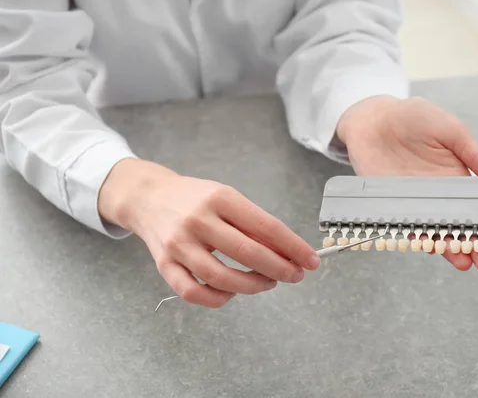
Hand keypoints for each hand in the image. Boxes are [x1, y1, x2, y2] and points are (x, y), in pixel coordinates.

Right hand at [99, 159, 319, 307]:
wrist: (148, 197)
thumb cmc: (195, 198)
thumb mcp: (227, 197)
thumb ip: (254, 224)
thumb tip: (287, 252)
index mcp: (220, 198)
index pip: (267, 226)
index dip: (293, 247)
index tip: (311, 260)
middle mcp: (198, 220)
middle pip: (248, 253)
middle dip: (280, 269)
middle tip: (295, 275)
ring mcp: (179, 244)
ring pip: (222, 278)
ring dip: (253, 286)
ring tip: (267, 283)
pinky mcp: (164, 264)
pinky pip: (193, 292)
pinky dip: (218, 299)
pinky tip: (232, 293)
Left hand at [336, 95, 477, 272]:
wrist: (373, 116)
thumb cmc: (413, 117)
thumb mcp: (452, 131)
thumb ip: (477, 156)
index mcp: (457, 178)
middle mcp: (438, 196)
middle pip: (459, 227)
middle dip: (475, 246)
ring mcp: (414, 203)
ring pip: (435, 233)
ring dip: (450, 250)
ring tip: (464, 263)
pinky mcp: (391, 205)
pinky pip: (406, 227)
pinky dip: (418, 240)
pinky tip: (431, 248)